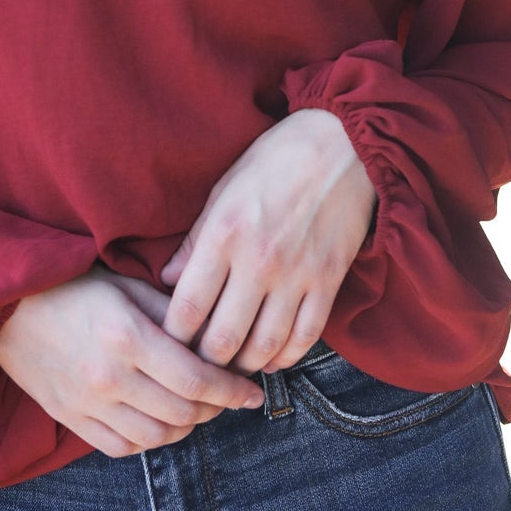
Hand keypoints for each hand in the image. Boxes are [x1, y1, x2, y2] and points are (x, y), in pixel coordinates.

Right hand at [0, 262, 266, 456]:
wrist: (6, 307)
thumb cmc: (71, 286)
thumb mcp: (125, 284)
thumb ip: (170, 310)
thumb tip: (214, 331)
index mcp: (127, 337)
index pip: (195, 379)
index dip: (231, 390)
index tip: (253, 392)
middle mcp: (109, 377)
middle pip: (182, 412)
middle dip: (215, 408)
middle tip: (228, 397)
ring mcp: (88, 403)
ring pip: (157, 436)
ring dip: (186, 427)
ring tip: (198, 409)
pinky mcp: (71, 418)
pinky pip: (122, 447)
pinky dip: (150, 441)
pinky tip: (159, 422)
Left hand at [157, 107, 376, 375]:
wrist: (342, 144)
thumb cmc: (275, 160)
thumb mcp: (223, 189)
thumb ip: (195, 240)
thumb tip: (168, 280)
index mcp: (224, 234)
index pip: (187, 307)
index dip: (173, 337)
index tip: (167, 346)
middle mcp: (258, 261)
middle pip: (222, 339)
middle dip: (204, 362)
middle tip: (197, 366)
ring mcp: (297, 275)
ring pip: (263, 347)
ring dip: (244, 365)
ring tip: (231, 366)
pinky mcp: (328, 281)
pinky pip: (304, 337)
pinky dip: (284, 356)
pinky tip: (271, 358)